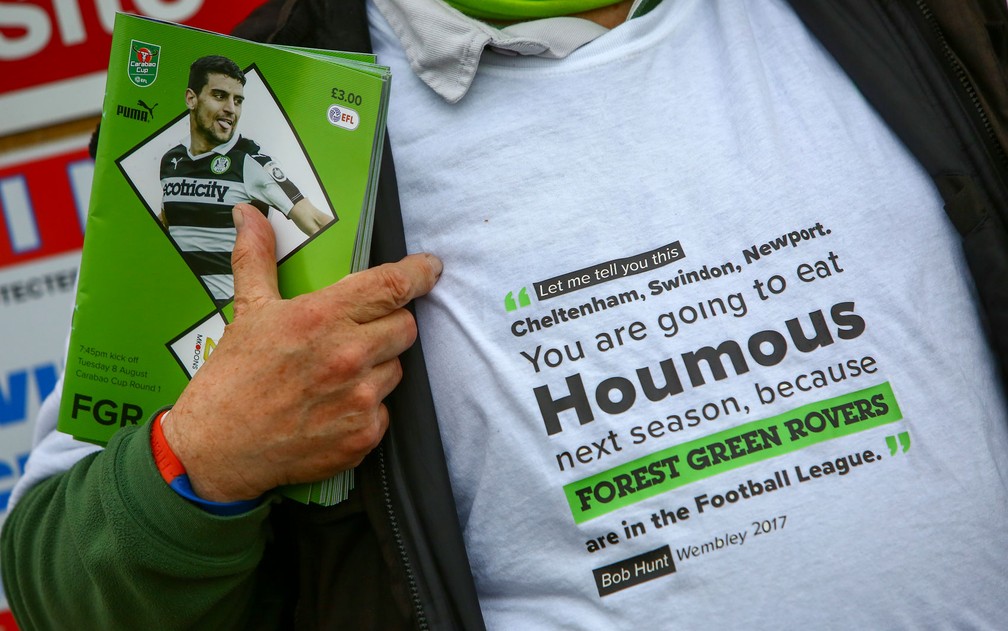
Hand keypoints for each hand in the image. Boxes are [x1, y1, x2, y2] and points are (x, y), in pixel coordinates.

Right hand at [162, 203, 441, 501]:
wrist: (216, 450)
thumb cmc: (232, 379)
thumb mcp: (247, 310)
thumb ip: (258, 257)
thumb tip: (249, 213)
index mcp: (322, 317)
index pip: (393, 285)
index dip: (420, 273)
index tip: (430, 268)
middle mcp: (348, 356)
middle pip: (405, 326)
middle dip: (388, 325)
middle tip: (356, 334)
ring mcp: (359, 399)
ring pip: (397, 368)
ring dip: (377, 367)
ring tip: (336, 374)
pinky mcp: (364, 436)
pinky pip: (386, 409)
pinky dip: (367, 407)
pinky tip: (334, 406)